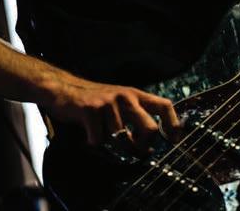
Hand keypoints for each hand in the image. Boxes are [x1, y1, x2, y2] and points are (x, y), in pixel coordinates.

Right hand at [43, 76, 180, 148]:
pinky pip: (99, 140)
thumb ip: (137, 118)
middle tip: (137, 150)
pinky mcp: (91, 110)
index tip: (174, 140)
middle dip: (145, 146)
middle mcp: (126, 97)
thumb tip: (149, 148)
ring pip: (122, 139)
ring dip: (113, 145)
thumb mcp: (121, 103)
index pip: (165, 106)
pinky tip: (89, 133)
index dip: (174, 124)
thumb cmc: (97, 102)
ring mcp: (109, 103)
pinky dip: (94, 143)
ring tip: (104, 135)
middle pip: (150, 129)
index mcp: (136, 95)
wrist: (65, 89)